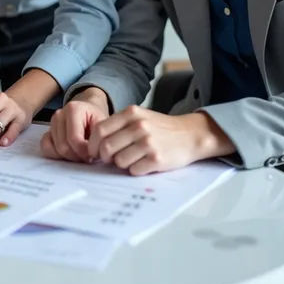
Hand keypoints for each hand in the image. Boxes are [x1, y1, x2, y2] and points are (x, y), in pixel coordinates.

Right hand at [41, 87, 109, 162]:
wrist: (88, 111)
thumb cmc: (96, 118)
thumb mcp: (102, 123)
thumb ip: (98, 137)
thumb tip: (93, 153)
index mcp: (73, 109)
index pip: (74, 139)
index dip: (84, 152)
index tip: (93, 156)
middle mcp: (59, 115)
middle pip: (63, 146)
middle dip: (76, 157)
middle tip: (87, 157)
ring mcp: (51, 123)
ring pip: (55, 149)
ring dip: (69, 157)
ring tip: (81, 154)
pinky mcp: (47, 132)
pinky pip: (46, 147)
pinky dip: (56, 155)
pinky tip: (69, 153)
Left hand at [88, 107, 233, 174]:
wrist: (190, 134)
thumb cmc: (160, 128)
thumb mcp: (139, 117)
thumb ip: (118, 126)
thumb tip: (95, 145)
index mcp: (131, 113)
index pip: (100, 130)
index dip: (93, 144)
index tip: (94, 152)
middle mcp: (139, 126)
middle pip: (106, 148)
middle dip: (105, 157)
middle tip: (110, 160)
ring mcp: (148, 142)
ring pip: (119, 161)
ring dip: (122, 164)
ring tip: (132, 159)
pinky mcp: (157, 159)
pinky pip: (134, 170)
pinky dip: (135, 170)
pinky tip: (143, 163)